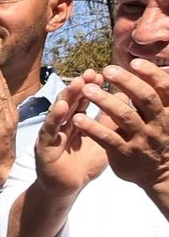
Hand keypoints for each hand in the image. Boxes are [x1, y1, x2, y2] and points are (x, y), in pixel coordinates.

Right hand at [34, 75, 116, 195]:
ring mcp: (52, 134)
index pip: (83, 101)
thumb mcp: (102, 143)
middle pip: (71, 101)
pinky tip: (62, 106)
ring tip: (77, 83)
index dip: (90, 88)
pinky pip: (49, 130)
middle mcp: (62, 125)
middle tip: (90, 74)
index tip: (101, 75)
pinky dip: (54, 117)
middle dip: (80, 87)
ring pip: (59, 111)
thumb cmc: (83, 167)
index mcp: (76, 123)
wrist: (67, 190)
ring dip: (67, 96)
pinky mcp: (44, 146)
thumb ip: (110, 125)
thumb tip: (124, 103)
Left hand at [74, 60, 168, 195]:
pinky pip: (108, 139)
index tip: (135, 62)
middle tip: (108, 70)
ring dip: (105, 101)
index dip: (151, 74)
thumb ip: (153, 96)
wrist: (159, 173)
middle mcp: (159, 124)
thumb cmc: (157, 136)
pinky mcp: (126, 154)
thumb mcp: (163, 116)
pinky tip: (77, 118)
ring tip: (86, 89)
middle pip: (145, 99)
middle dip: (127, 82)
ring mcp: (142, 140)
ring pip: (125, 117)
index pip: (164, 89)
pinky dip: (93, 128)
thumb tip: (147, 68)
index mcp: (168, 111)